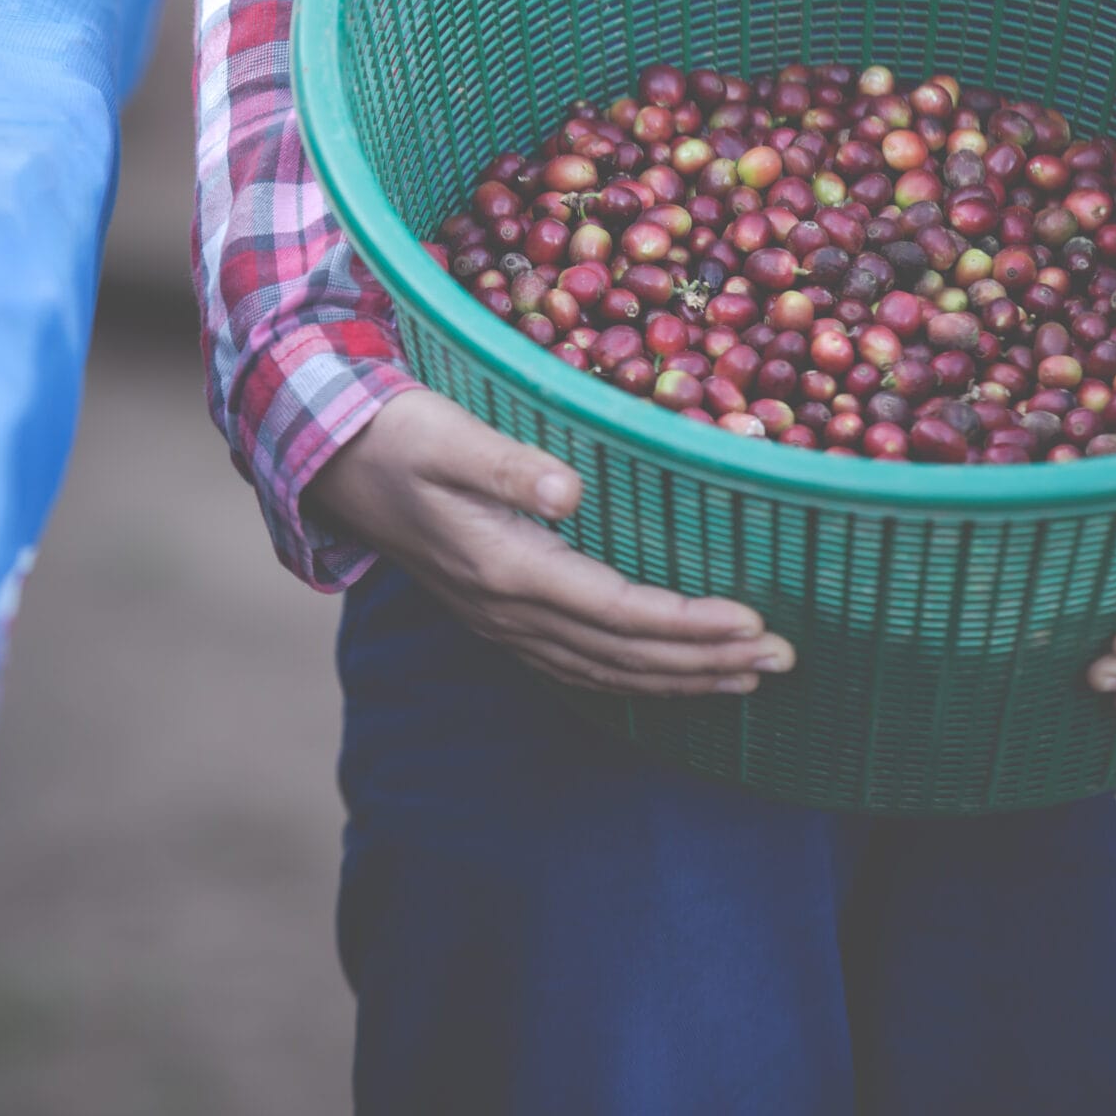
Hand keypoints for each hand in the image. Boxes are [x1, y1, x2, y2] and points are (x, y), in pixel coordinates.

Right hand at [306, 390, 793, 695]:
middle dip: (707, 663)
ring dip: (680, 680)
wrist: (330, 463)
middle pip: (624, 655)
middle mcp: (507, 611)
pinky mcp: (497, 617)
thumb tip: (569, 491)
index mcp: (504, 568)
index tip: (755, 622)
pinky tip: (669, 677)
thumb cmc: (394, 435)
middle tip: (784, 661)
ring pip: (605, 671)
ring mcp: (500, 623)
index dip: (688, 624)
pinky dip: (634, 678)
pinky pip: (578, 665)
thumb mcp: (445, 434)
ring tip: (748, 679)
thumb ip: (507, 464)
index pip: (617, 611)